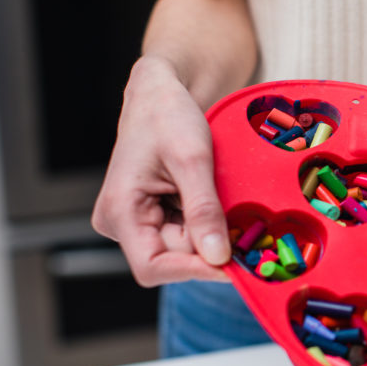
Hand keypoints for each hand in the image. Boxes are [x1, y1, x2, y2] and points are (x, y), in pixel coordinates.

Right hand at [92, 56, 229, 286]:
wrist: (162, 94)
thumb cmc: (168, 116)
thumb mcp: (192, 160)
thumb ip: (203, 211)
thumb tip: (218, 258)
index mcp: (120, 211)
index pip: (153, 266)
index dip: (194, 270)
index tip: (235, 265)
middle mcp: (121, 223)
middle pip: (173, 258)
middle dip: (210, 247)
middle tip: (246, 231)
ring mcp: (137, 221)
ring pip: (184, 248)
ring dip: (212, 234)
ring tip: (229, 205)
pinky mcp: (154, 217)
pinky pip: (187, 235)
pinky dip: (209, 225)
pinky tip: (219, 204)